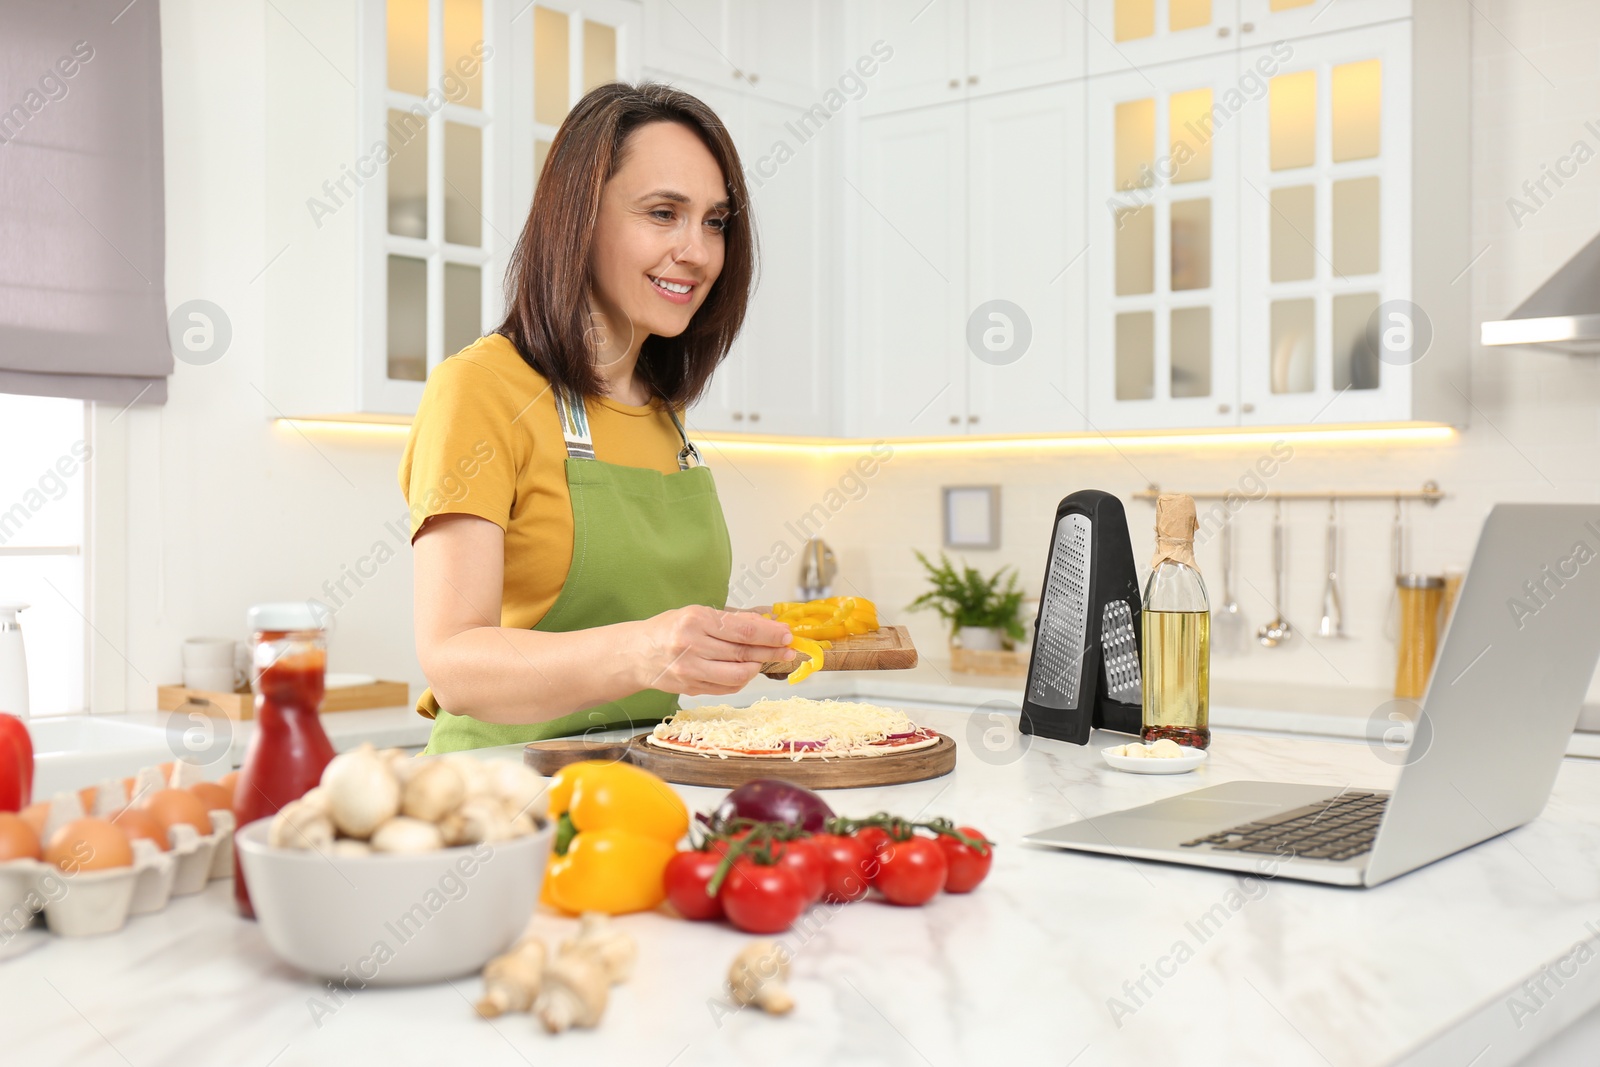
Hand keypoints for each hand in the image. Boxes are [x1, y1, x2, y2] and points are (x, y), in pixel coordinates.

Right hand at [631, 605, 795, 696]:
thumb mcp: (698, 614)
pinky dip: (742, 680)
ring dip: (757, 667)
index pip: (743, 630)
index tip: (787, 634)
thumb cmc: (669, 629)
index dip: (770, 634)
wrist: (638, 654)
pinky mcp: (691, 688)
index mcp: (695, 621)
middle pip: (743, 652)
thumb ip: (732, 621)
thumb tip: (767, 624)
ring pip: (738, 675)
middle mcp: (691, 646)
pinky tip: (745, 670)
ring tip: (764, 659)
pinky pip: (727, 687)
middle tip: (789, 649)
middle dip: (771, 651)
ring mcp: (690, 670)